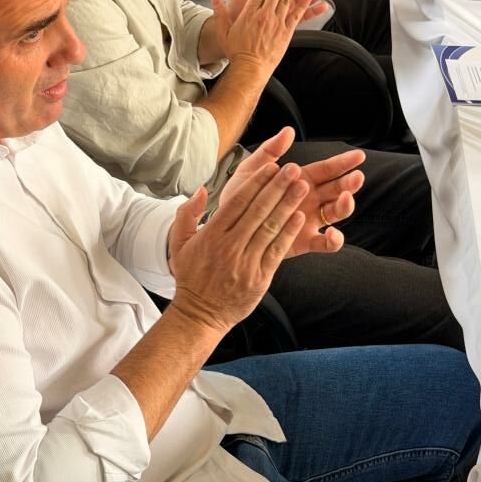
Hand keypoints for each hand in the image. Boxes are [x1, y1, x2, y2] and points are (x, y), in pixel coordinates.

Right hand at [167, 165, 308, 333]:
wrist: (200, 314)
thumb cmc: (191, 276)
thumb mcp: (179, 243)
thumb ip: (186, 213)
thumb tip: (200, 190)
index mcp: (211, 234)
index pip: (237, 202)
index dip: (256, 183)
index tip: (270, 167)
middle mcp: (229, 246)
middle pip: (257, 210)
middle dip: (277, 187)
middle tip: (293, 169)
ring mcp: (245, 262)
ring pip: (270, 227)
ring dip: (288, 205)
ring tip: (301, 187)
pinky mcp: (259, 278)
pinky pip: (276, 250)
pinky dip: (288, 233)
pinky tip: (299, 217)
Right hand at [212, 0, 309, 73]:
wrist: (250, 68)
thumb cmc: (237, 52)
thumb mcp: (223, 32)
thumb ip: (220, 14)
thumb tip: (215, 0)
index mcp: (250, 13)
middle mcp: (264, 15)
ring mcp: (276, 23)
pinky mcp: (286, 33)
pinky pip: (296, 16)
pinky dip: (302, 5)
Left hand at [219, 127, 363, 255]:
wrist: (226, 226)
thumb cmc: (240, 195)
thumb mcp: (252, 170)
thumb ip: (270, 150)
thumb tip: (288, 131)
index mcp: (300, 180)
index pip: (326, 170)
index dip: (343, 163)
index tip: (358, 156)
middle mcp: (309, 200)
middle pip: (336, 190)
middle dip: (349, 183)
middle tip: (356, 177)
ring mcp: (308, 221)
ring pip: (335, 214)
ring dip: (345, 206)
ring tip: (346, 199)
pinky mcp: (303, 242)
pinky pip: (324, 244)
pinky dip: (333, 241)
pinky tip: (332, 234)